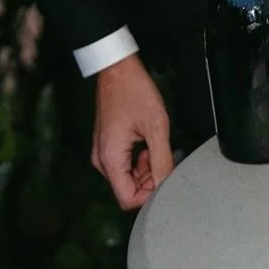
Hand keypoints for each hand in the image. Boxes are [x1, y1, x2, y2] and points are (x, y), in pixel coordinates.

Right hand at [91, 53, 174, 209]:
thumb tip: (166, 184)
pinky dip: (139, 161)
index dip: (149, 195)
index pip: (127, 199)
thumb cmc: (134, 91)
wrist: (118, 70)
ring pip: (127, 178)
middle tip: (161, 156)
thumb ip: (162, 160)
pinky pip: (124, 165)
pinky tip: (147, 144)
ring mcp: (103, 153)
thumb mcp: (156, 127)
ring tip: (154, 146)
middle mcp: (102, 160)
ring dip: (145, 169)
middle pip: (128, 189)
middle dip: (149, 180)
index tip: (164, 179)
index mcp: (110, 158)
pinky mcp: (107, 146)